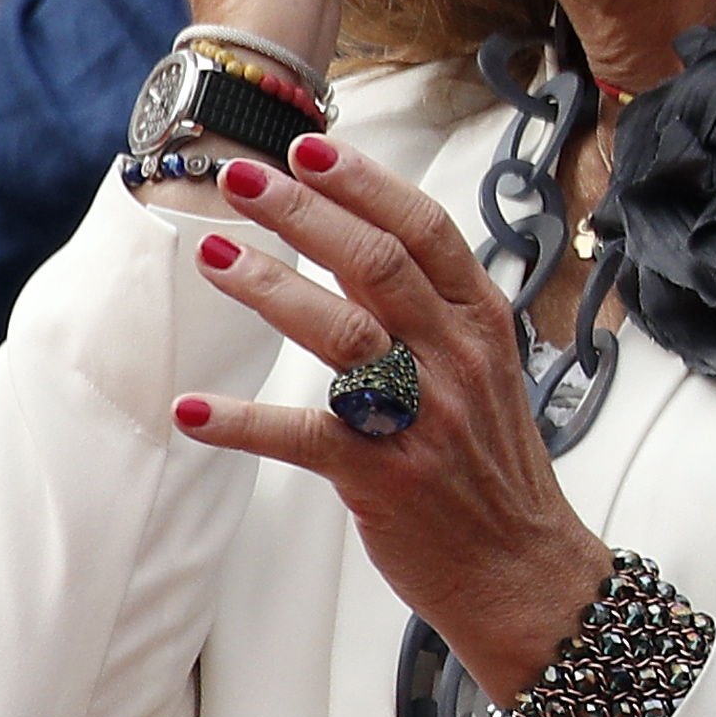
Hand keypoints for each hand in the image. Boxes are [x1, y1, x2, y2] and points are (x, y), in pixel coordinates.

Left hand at [169, 135, 615, 699]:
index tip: (310, 147)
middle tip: (243, 178)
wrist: (523, 568)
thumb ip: (433, 309)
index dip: (366, 185)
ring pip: (343, 333)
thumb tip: (361, 240)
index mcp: (484, 326)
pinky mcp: (383, 478)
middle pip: (377, 265)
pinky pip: (304, 439)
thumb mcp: (485, 371)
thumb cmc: (491, 466)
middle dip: (304, 214)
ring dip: (270, 287)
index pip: (427, 233)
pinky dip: (245, 422)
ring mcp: (423, 418)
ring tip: (212, 254)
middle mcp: (458, 361)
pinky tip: (191, 409)